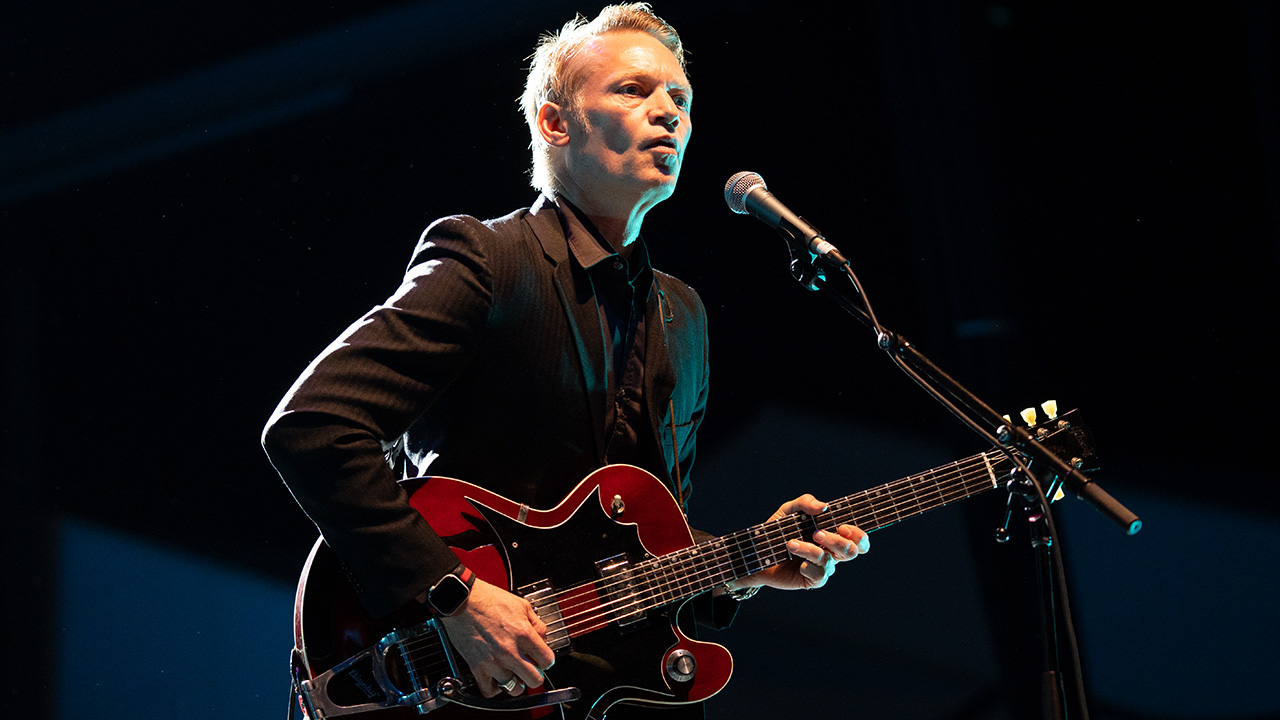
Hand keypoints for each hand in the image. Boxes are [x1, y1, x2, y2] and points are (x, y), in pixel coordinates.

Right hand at [438, 579, 555, 696]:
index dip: (546, 660)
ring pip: (514, 688)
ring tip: (513, 674)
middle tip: (531, 669)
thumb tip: (543, 639)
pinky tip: (497, 679)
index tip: (541, 659)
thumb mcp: (521, 605)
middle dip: (536, 675)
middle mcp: (510, 651)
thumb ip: (536, 623)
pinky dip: (495, 689)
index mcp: (524, 634)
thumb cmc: (488, 599)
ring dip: (516, 683)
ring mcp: (493, 662)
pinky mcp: (477, 667)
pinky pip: (489, 691)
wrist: (461, 600)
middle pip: (535, 680)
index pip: (547, 660)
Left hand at [734, 494, 869, 591]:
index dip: (858, 534)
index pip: (859, 538)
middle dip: (837, 541)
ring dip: (810, 550)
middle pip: (852, 551)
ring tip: (791, 543)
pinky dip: (808, 566)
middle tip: (817, 533)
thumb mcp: (788, 511)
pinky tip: (796, 562)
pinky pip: (819, 575)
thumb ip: (805, 503)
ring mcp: (823, 567)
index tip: (842, 526)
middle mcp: (832, 552)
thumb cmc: (777, 531)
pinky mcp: (812, 580)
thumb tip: (823, 507)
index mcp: (833, 535)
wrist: (756, 554)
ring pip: (830, 561)